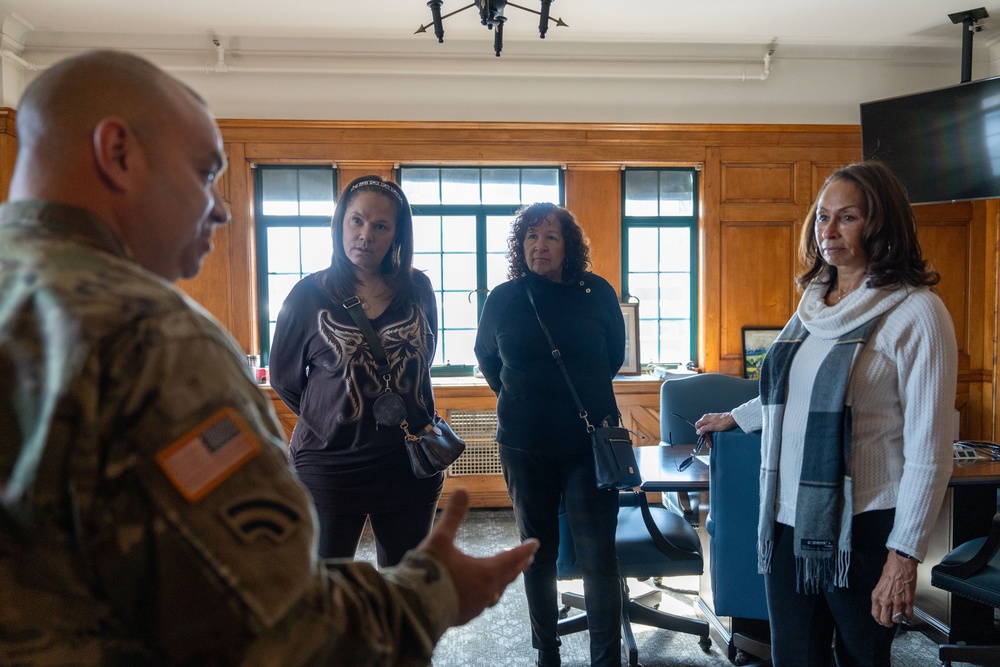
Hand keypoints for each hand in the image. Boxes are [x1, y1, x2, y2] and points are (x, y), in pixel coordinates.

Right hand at [419, 488, 538, 624]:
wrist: (413, 608)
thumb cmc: (430, 572)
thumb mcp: (440, 539)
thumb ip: (453, 515)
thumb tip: (463, 489)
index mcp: (485, 572)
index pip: (511, 558)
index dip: (524, 549)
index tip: (535, 543)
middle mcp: (486, 591)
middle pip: (508, 576)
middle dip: (518, 565)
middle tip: (528, 558)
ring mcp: (476, 607)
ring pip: (496, 592)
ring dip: (504, 580)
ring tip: (504, 575)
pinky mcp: (464, 617)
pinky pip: (482, 603)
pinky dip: (487, 593)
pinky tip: (479, 593)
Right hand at [693, 412, 735, 448]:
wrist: (733, 419)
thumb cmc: (724, 422)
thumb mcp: (712, 427)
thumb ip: (704, 429)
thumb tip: (698, 431)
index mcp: (705, 418)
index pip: (697, 425)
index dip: (699, 432)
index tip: (703, 437)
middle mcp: (708, 419)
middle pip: (703, 429)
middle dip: (705, 437)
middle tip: (708, 443)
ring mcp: (712, 421)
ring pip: (708, 430)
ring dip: (709, 437)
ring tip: (712, 443)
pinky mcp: (717, 423)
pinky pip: (712, 429)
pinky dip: (712, 434)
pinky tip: (714, 438)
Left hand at [870, 550, 917, 626]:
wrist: (901, 563)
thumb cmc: (891, 570)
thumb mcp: (880, 584)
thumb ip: (881, 596)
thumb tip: (884, 605)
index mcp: (877, 596)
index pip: (875, 615)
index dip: (880, 620)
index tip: (882, 621)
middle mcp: (886, 600)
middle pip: (886, 620)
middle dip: (889, 623)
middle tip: (892, 621)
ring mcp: (897, 601)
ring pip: (898, 619)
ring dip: (899, 618)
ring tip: (900, 615)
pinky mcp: (908, 600)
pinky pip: (909, 613)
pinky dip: (909, 614)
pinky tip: (908, 611)